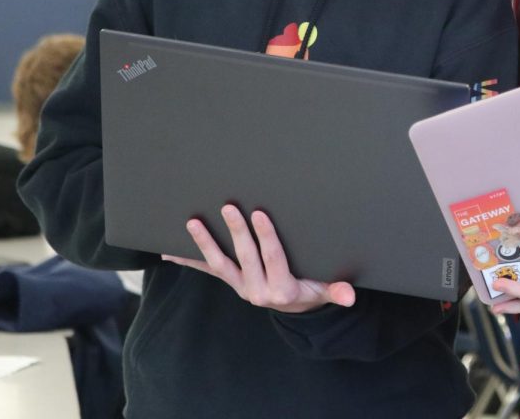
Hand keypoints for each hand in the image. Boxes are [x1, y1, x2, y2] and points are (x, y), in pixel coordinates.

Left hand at [162, 204, 355, 312]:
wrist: (296, 311)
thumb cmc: (313, 291)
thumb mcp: (326, 290)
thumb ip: (337, 292)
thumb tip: (351, 296)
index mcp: (282, 289)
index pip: (273, 258)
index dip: (265, 237)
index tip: (258, 214)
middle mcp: (257, 290)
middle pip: (245, 257)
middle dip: (236, 232)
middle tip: (228, 207)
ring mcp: (241, 287)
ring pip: (220, 265)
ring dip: (205, 244)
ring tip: (192, 223)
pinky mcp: (232, 283)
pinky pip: (208, 271)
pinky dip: (188, 261)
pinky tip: (169, 250)